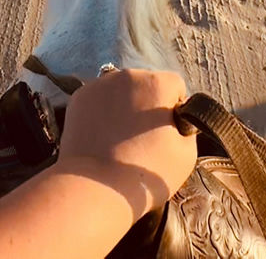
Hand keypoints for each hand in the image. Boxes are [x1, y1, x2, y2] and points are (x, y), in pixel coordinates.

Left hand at [54, 68, 196, 219]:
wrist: (94, 189)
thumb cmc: (145, 173)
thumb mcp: (186, 154)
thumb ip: (187, 126)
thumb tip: (175, 119)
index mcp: (157, 83)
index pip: (175, 86)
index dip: (175, 109)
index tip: (168, 132)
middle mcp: (127, 75)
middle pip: (146, 84)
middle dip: (148, 103)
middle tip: (144, 137)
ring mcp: (98, 85)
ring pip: (120, 90)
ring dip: (125, 105)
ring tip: (120, 139)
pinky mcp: (78, 98)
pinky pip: (99, 100)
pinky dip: (102, 112)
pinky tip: (102, 137)